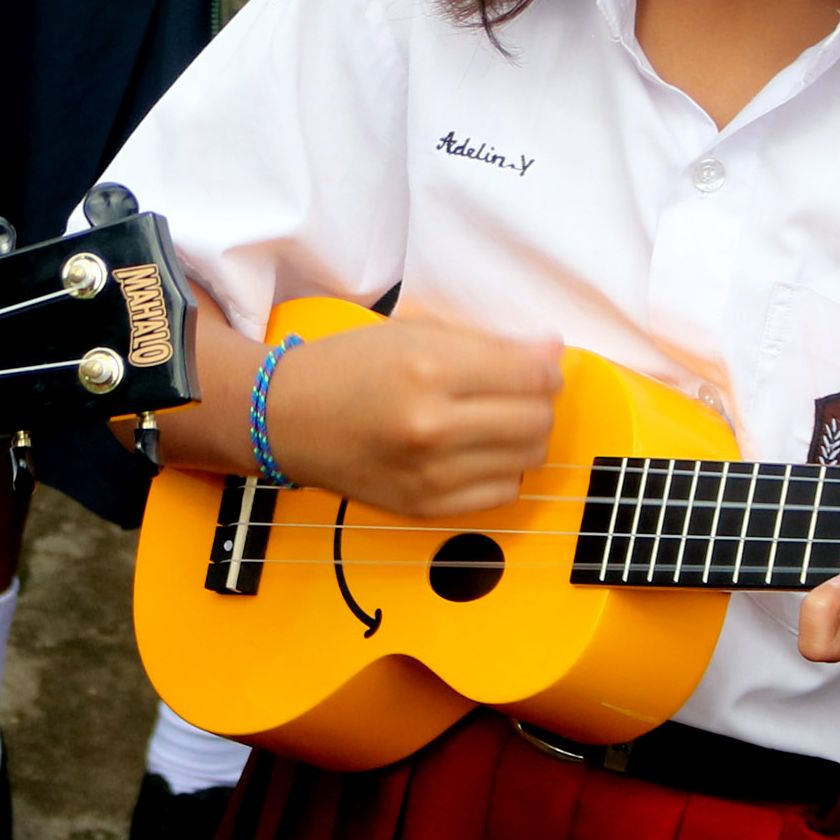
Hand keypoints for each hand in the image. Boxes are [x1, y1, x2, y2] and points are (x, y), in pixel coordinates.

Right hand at [259, 310, 562, 515]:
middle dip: (540, 403)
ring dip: (523, 438)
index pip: (531, 375)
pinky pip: (503, 493)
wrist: (286, 418)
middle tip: (518, 393)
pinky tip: (476, 452)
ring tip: (494, 422)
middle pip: (537, 420)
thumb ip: (487, 343)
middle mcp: (431, 424)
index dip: (546, 368)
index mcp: (428, 368)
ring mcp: (430, 472)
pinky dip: (502, 471)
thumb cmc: (347, 367)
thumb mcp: (414, 333)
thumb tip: (553, 352)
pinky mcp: (426, 506)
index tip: (538, 366)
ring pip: (527, 459)